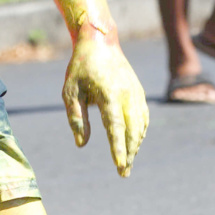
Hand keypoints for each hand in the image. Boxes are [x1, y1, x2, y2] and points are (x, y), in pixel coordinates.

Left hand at [61, 30, 148, 176]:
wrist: (99, 41)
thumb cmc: (81, 68)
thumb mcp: (70, 92)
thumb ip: (77, 118)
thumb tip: (82, 144)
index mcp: (109, 94)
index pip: (116, 127)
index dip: (117, 148)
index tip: (119, 166)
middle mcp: (127, 94)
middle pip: (132, 130)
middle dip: (129, 153)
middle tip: (124, 173)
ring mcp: (135, 92)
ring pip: (141, 125)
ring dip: (135, 145)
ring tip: (127, 161)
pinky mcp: (138, 91)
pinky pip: (143, 116)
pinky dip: (140, 132)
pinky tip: (134, 143)